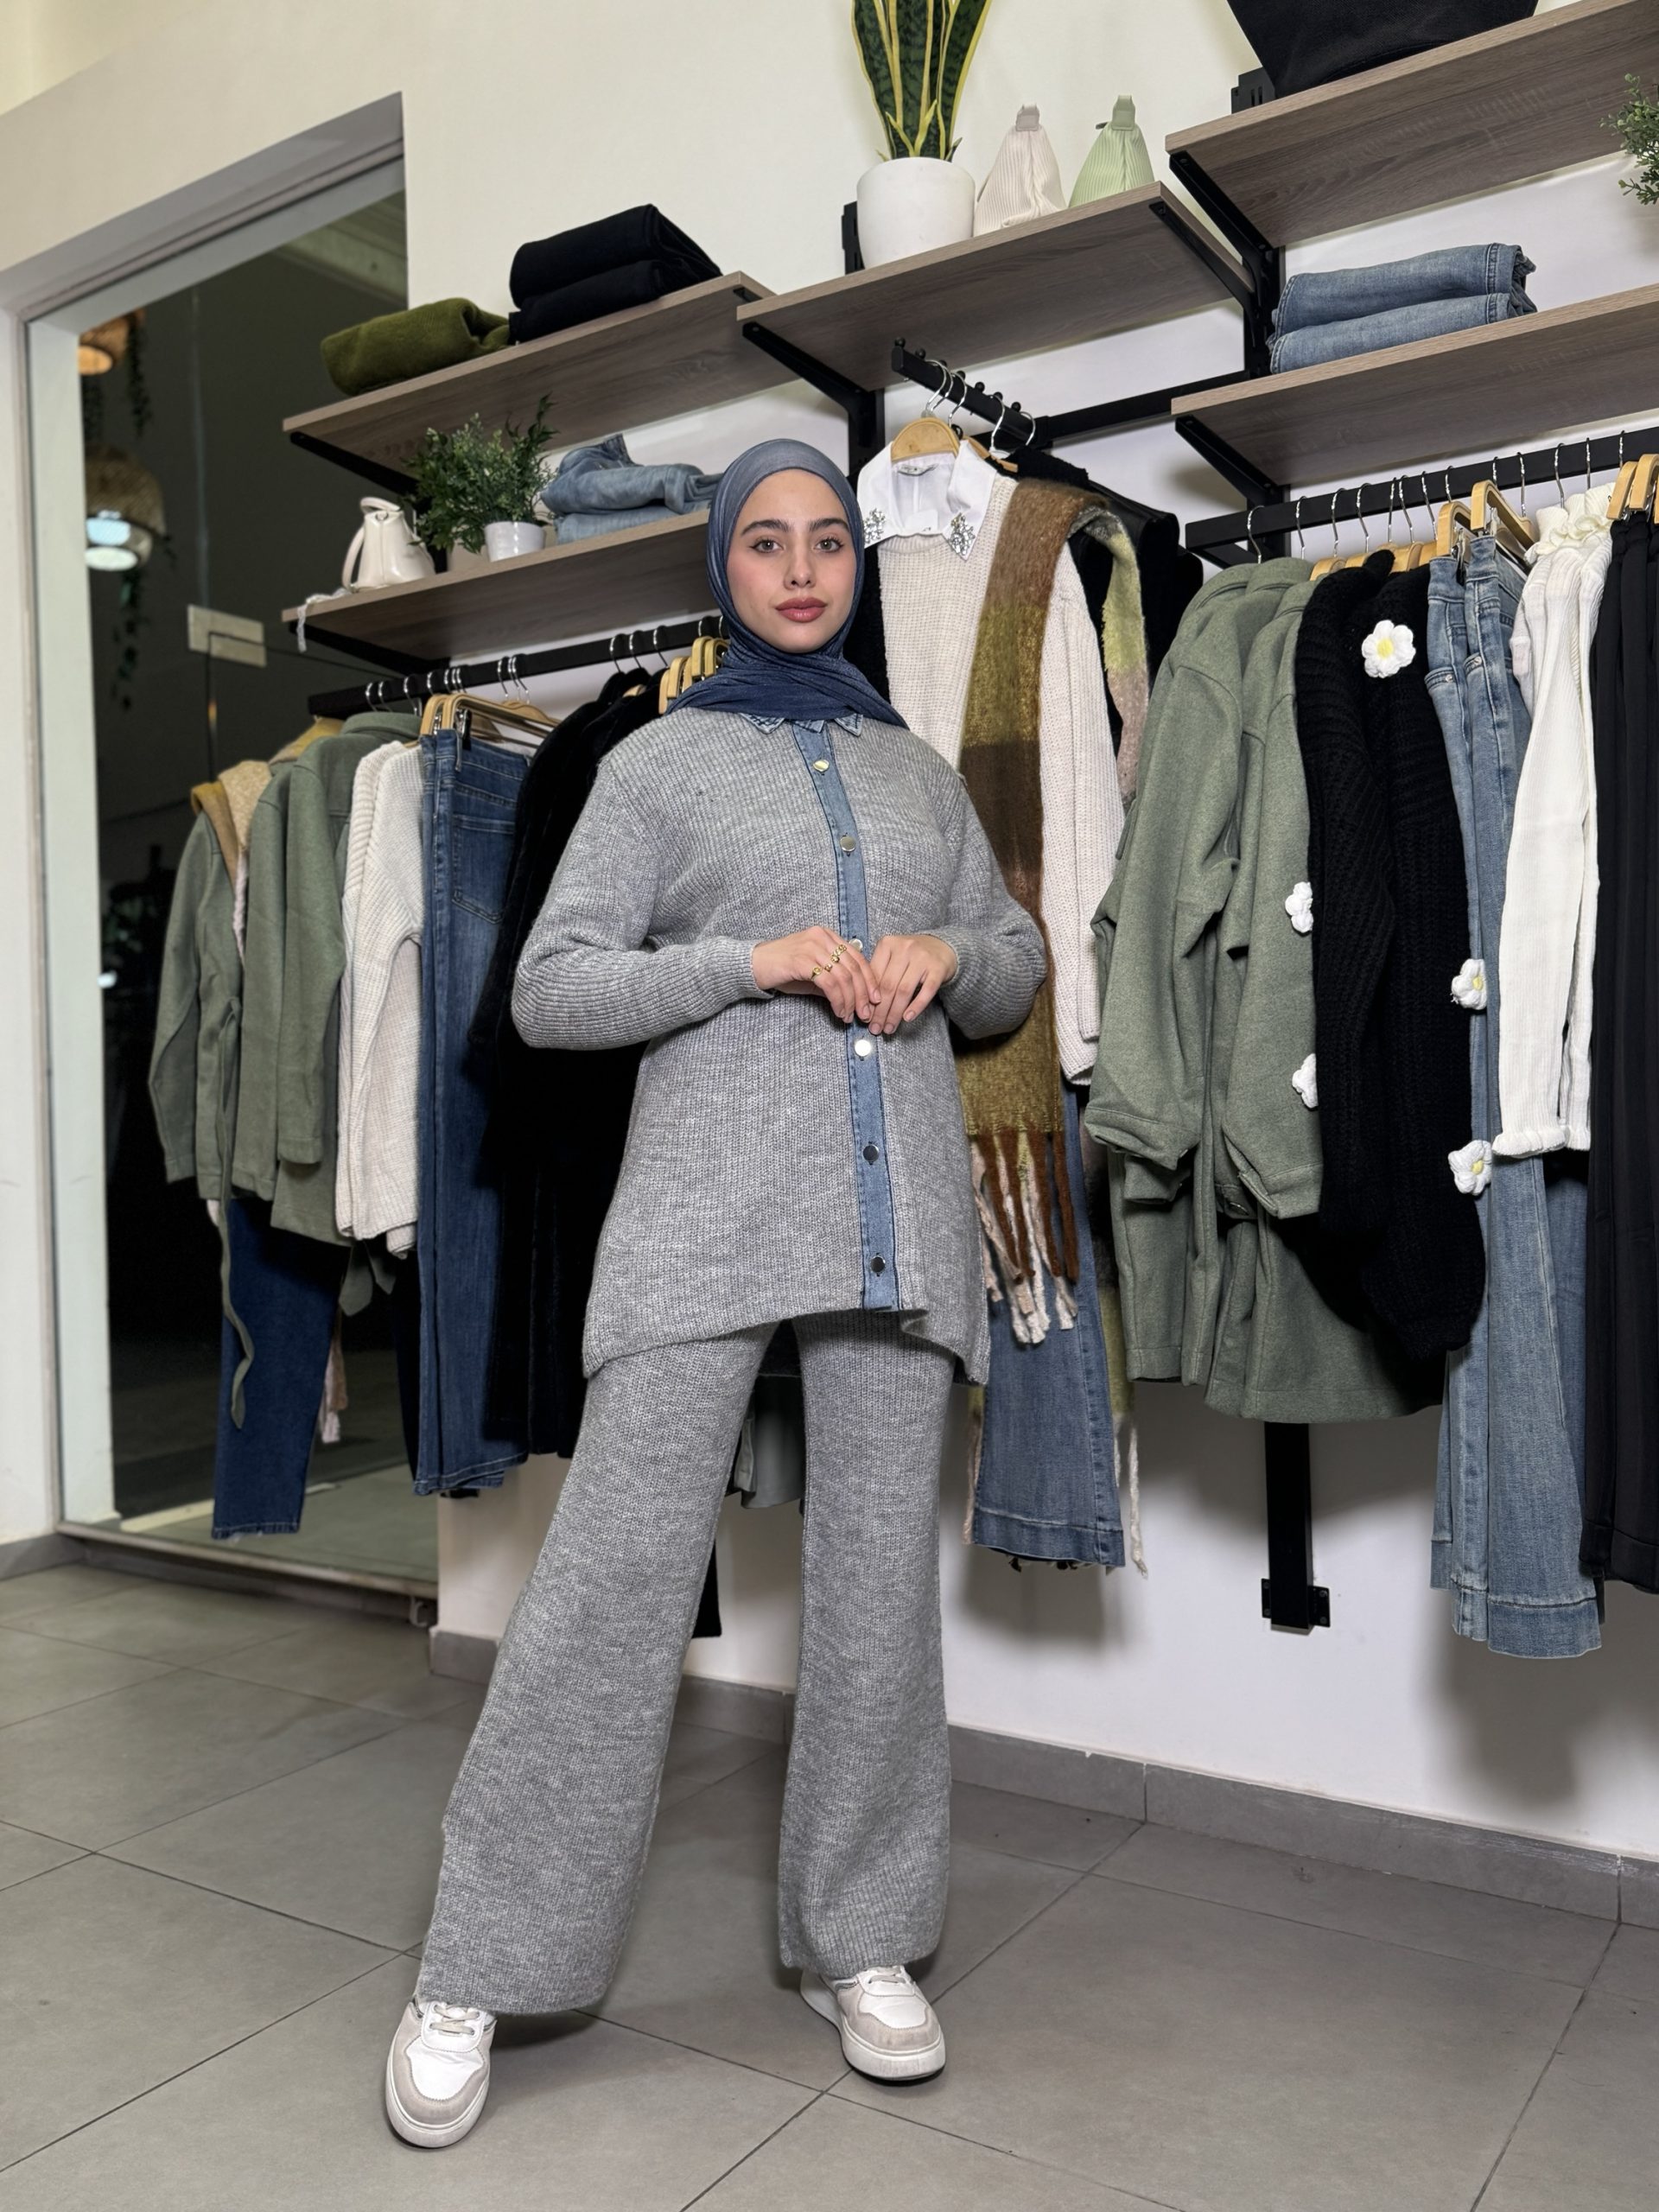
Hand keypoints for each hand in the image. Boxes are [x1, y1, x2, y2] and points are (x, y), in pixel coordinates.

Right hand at [751, 927, 877, 1022]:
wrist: (753, 965)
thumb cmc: (783, 970)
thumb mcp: (813, 972)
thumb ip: (834, 979)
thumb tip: (858, 998)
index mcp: (827, 936)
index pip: (858, 957)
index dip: (870, 979)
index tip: (875, 999)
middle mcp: (822, 937)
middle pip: (853, 967)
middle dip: (863, 994)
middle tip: (865, 1013)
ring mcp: (812, 947)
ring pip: (843, 977)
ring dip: (850, 1001)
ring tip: (849, 1016)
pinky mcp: (803, 960)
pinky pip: (829, 983)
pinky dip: (838, 1000)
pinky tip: (838, 1011)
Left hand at [864, 933, 958, 1034]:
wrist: (942, 947)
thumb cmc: (912, 956)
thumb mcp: (892, 958)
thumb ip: (879, 975)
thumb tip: (867, 1006)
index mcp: (888, 944)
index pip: (874, 976)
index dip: (868, 999)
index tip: (865, 1016)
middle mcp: (904, 948)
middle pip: (888, 986)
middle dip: (880, 1011)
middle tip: (876, 1028)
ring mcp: (922, 957)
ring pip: (904, 991)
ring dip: (895, 1013)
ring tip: (889, 1027)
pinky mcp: (938, 968)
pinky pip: (926, 991)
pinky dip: (916, 1006)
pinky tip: (908, 1018)